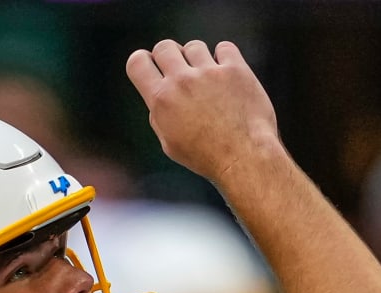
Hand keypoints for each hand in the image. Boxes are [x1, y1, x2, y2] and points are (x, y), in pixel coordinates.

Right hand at [125, 40, 279, 183]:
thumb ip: (160, 116)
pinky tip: (226, 76)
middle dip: (169, 57)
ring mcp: (209, 72)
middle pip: (164, 47)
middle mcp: (182, 81)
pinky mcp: (235, 69)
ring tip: (207, 82)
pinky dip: (223, 58)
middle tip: (180, 74)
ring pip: (193, 47)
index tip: (152, 66)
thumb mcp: (170, 145)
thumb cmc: (206, 157)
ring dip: (197, 61)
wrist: (243, 158)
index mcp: (161, 100)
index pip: (137, 62)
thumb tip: (159, 96)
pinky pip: (224, 48)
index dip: (142, 61)